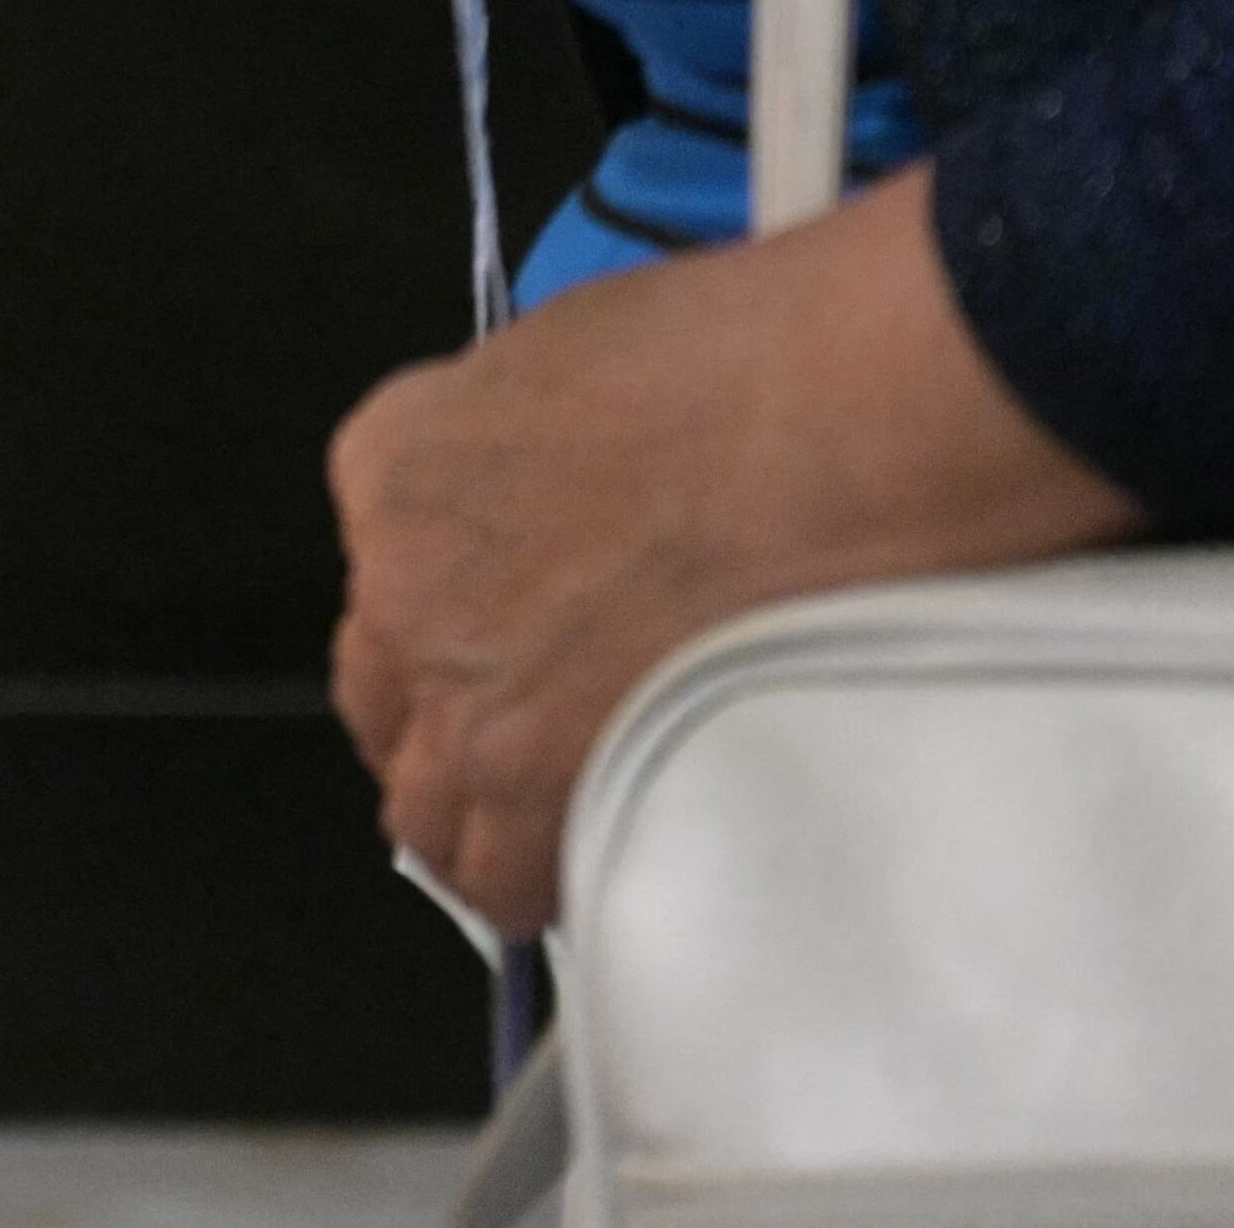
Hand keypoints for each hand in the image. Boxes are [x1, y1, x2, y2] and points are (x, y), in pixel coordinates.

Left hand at [325, 166, 1137, 935]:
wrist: (851, 421)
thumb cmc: (753, 360)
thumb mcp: (579, 357)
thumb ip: (524, 449)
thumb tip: (554, 496)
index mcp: (395, 464)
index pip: (382, 575)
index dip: (453, 615)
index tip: (511, 633)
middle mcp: (401, 584)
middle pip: (386, 693)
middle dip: (448, 715)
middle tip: (537, 727)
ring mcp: (463, 695)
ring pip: (425, 803)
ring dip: (482, 811)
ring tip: (571, 811)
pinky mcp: (539, 786)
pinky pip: (504, 872)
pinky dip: (539, 876)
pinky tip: (601, 854)